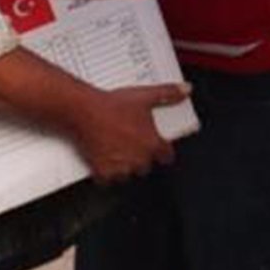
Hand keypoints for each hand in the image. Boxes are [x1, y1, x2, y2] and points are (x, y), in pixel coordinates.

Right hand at [71, 83, 186, 181]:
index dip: (162, 151)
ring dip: (124, 165)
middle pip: (145, 166)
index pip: (166, 156)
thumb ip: (168, 93)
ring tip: (115, 148)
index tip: (159, 148)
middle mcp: (138, 159)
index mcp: (152, 144)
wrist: (84, 111)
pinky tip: (102, 157)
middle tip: (130, 142)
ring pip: (127, 174)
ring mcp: (121, 168)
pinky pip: (108, 180)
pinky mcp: (103, 172)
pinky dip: (106, 173)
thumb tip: (186, 89)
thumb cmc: (112, 105)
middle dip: (140, 156)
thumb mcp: (144, 96)